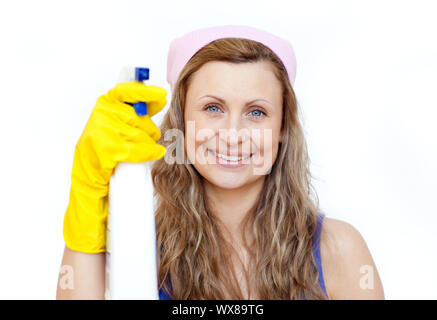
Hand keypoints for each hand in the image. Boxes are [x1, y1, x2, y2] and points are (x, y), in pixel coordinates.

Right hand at [63, 81, 166, 252]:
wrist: (88, 198)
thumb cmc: (105, 167)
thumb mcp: (117, 137)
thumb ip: (131, 120)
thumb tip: (155, 103)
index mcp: (100, 112)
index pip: (123, 92)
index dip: (144, 92)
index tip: (161, 96)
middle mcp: (97, 121)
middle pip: (136, 116)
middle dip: (148, 129)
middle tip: (148, 141)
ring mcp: (97, 136)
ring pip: (137, 133)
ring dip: (147, 143)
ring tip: (145, 152)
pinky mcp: (102, 154)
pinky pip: (133, 148)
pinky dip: (146, 152)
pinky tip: (154, 153)